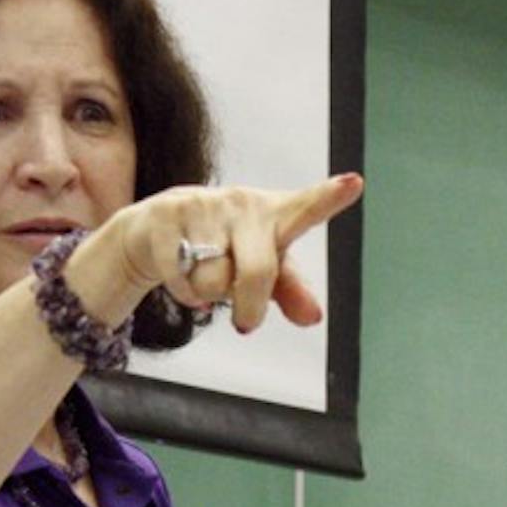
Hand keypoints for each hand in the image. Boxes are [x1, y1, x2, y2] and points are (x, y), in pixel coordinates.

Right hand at [107, 173, 363, 332]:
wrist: (152, 230)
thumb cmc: (223, 249)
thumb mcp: (262, 270)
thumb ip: (291, 291)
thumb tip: (314, 317)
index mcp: (273, 215)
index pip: (305, 209)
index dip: (329, 198)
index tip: (354, 184)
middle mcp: (241, 203)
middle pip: (257, 273)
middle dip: (250, 308)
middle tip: (245, 323)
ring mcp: (202, 205)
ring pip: (213, 282)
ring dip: (209, 295)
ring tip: (204, 276)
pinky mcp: (166, 213)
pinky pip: (181, 280)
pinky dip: (185, 294)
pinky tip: (183, 277)